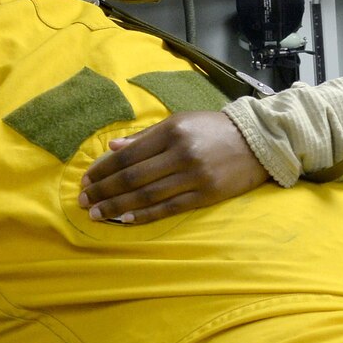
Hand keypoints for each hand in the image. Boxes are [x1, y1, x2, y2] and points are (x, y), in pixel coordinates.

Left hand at [78, 111, 268, 224]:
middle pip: (133, 176)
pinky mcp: (206, 194)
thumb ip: (145, 137)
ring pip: (147, 195)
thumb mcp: (180, 122)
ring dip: (118, 205)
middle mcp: (181, 153)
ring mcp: (194, 176)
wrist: (258, 141)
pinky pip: (169, 208)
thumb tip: (111, 149)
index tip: (86, 179)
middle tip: (84, 200)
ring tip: (97, 212)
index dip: (104, 169)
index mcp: (172, 131)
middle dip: (105, 189)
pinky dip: (145, 215)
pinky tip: (124, 219)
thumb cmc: (213, 130)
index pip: (128, 154)